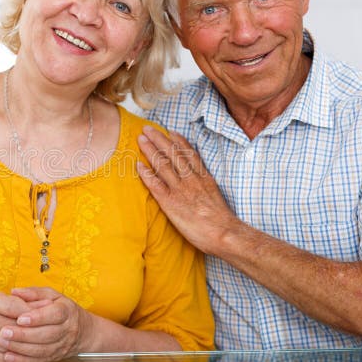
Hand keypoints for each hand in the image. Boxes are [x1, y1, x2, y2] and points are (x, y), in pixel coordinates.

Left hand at [0, 287, 94, 361]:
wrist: (83, 331)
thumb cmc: (63, 309)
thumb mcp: (53, 296)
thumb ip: (34, 293)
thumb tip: (14, 292)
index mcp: (67, 311)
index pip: (55, 315)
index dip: (38, 317)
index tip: (20, 318)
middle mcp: (66, 330)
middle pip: (46, 335)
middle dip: (23, 334)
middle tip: (3, 331)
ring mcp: (61, 345)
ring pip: (41, 350)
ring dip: (20, 347)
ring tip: (2, 341)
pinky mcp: (55, 357)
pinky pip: (38, 361)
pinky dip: (22, 360)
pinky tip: (8, 356)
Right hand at [0, 291, 46, 361]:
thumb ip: (17, 301)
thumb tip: (44, 304)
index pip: (16, 306)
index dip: (34, 310)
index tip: (49, 311)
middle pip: (16, 325)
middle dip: (36, 327)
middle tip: (53, 327)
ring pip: (14, 343)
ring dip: (31, 343)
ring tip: (47, 341)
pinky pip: (8, 357)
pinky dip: (22, 355)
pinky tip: (33, 352)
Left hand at [137, 125, 237, 255]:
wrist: (223, 232)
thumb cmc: (221, 221)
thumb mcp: (216, 196)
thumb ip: (206, 186)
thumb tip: (202, 184)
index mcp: (203, 177)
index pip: (189, 154)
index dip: (178, 141)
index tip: (170, 132)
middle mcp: (191, 179)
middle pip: (173, 154)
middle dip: (159, 139)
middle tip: (148, 128)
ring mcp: (180, 190)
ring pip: (163, 164)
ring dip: (150, 150)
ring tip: (141, 139)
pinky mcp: (171, 203)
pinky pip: (156, 185)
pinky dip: (146, 173)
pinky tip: (138, 165)